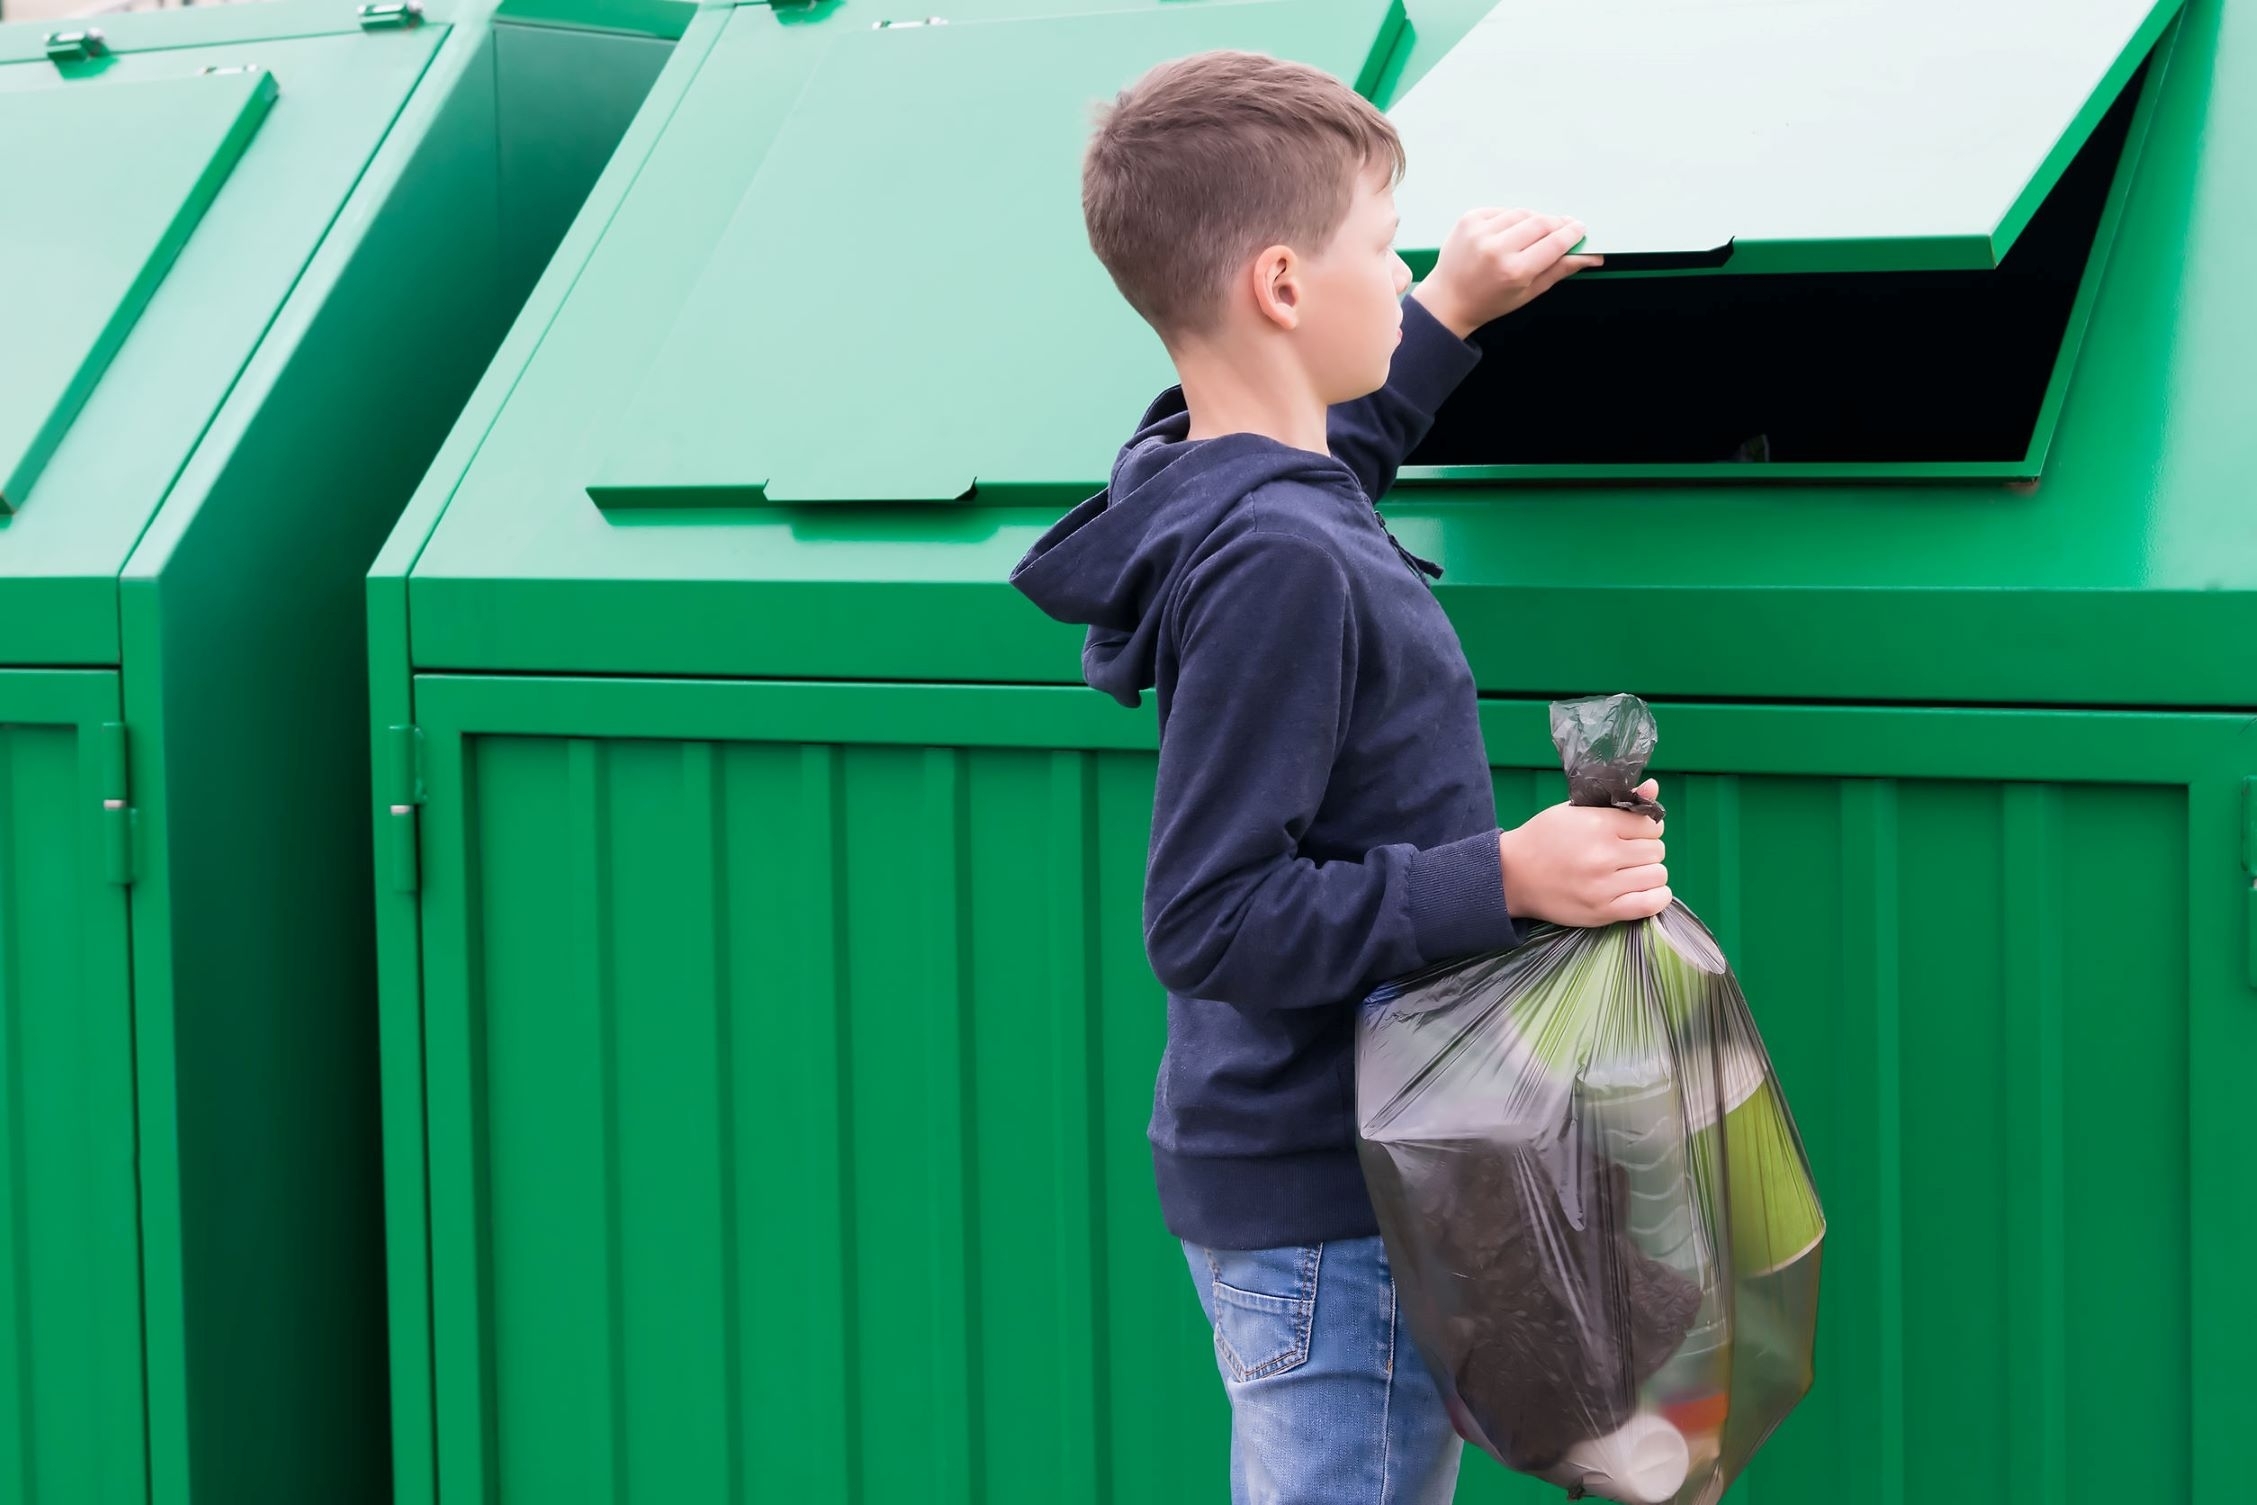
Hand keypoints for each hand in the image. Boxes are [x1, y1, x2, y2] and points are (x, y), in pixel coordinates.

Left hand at [1412, 208, 1602, 339]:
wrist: (1448, 299)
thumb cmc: (1490, 301)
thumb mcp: (1529, 292)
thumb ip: (1560, 270)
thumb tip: (1591, 256)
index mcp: (1514, 271)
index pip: (1554, 243)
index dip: (1571, 234)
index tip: (1580, 228)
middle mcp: (1496, 249)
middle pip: (1541, 223)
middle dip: (1557, 223)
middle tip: (1565, 226)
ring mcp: (1480, 232)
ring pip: (1522, 214)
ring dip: (1534, 220)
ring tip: (1535, 233)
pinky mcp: (1469, 219)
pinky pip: (1502, 211)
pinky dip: (1511, 218)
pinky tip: (1510, 231)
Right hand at [1496, 780, 1670, 926]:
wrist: (1513, 875)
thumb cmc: (1544, 837)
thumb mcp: (1576, 809)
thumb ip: (1618, 800)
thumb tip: (1654, 788)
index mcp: (1598, 824)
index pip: (1651, 826)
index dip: (1645, 828)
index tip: (1632, 833)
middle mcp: (1604, 855)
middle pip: (1656, 851)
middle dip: (1646, 850)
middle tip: (1628, 853)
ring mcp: (1604, 886)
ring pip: (1658, 876)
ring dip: (1649, 873)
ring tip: (1631, 872)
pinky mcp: (1602, 911)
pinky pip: (1651, 904)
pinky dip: (1657, 897)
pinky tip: (1643, 890)